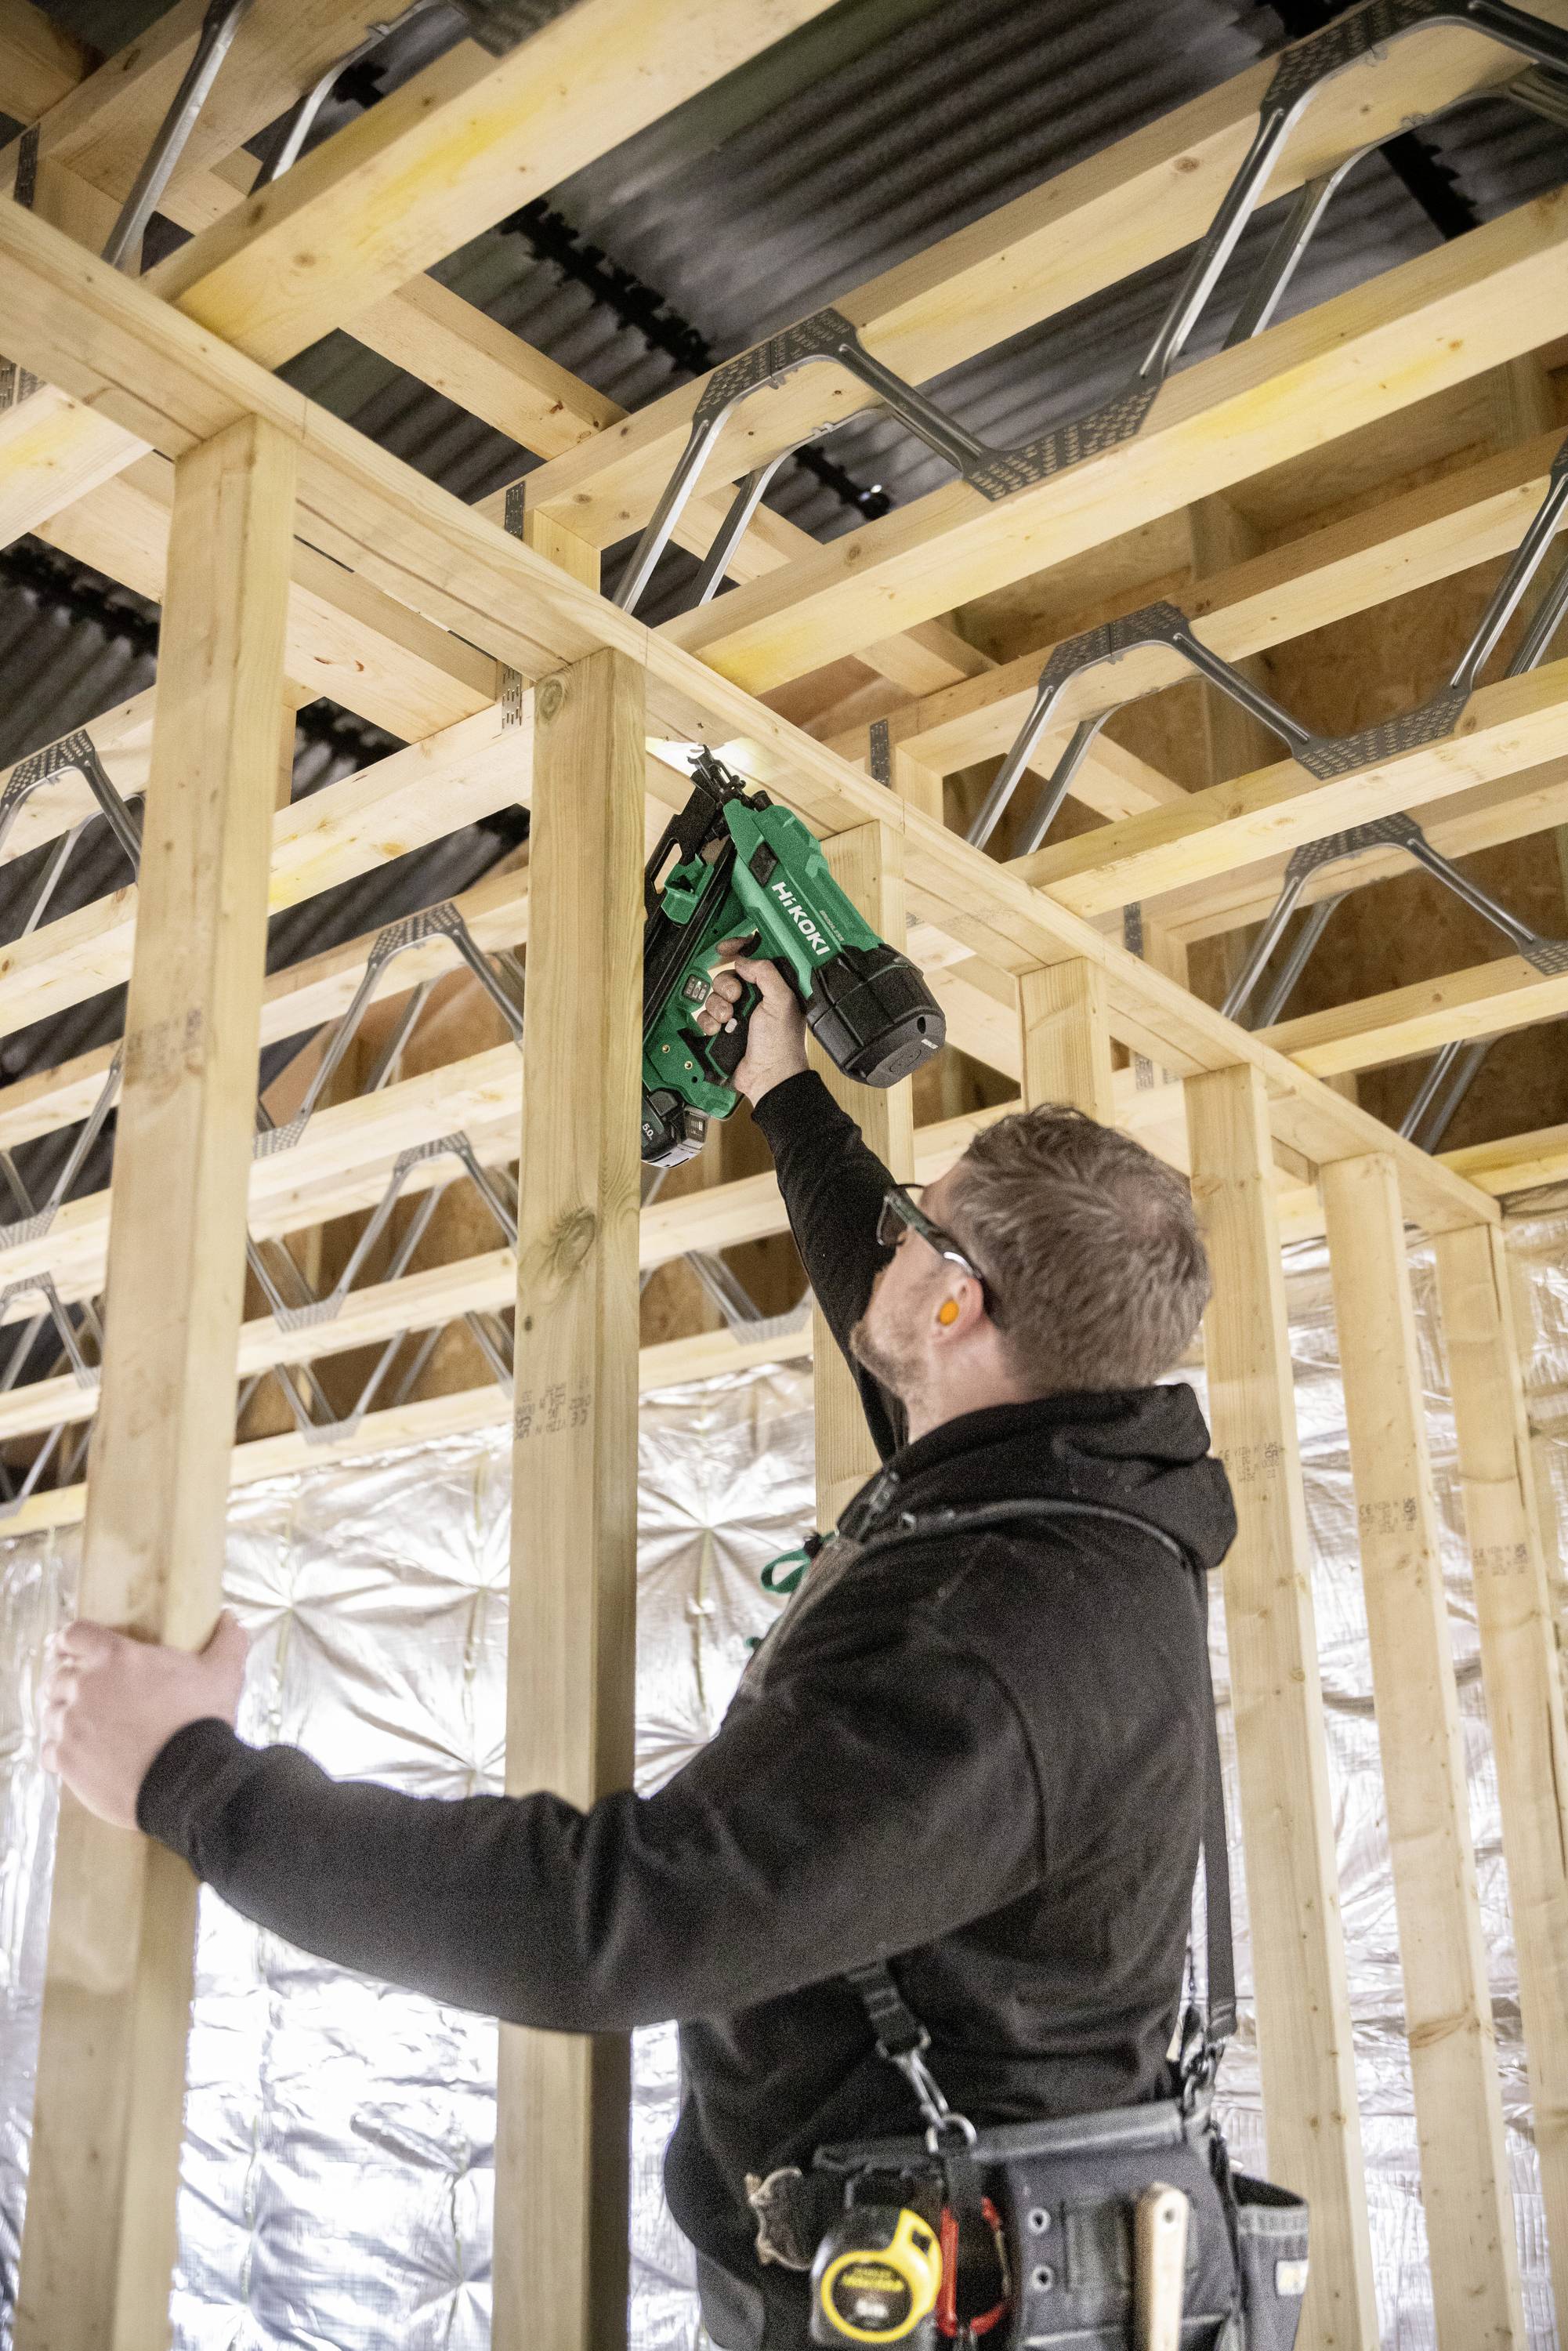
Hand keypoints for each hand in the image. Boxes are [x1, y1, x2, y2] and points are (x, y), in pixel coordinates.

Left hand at [40, 1611, 247, 1829]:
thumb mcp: (223, 1673)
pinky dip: (58, 1752)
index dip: (69, 1641)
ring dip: (61, 1717)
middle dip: (66, 1683)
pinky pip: (48, 1751)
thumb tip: (230, 1618)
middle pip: (57, 1676)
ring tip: (80, 1728)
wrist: (190, 1780)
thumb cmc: (203, 1721)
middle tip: (83, 1695)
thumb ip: (226, 1640)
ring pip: (50, 1713)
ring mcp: (72, 1724)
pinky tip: (76, 1757)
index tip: (71, 1649)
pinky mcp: (66, 1760)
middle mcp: (86, 1686)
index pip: (73, 1634)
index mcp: (116, 1657)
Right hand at [698, 947, 808, 1105]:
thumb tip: (745, 960)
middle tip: (736, 999)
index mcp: (772, 988)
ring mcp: (738, 1015)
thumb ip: (766, 973)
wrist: (768, 1077)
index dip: (739, 949)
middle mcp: (754, 999)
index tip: (726, 948)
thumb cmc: (782, 1045)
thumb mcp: (781, 1001)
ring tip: (728, 1019)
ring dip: (717, 1006)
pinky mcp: (723, 1030)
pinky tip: (719, 1030)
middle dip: (727, 986)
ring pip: (714, 996)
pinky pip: (705, 1016)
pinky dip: (709, 1022)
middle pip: (728, 977)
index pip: (754, 959)